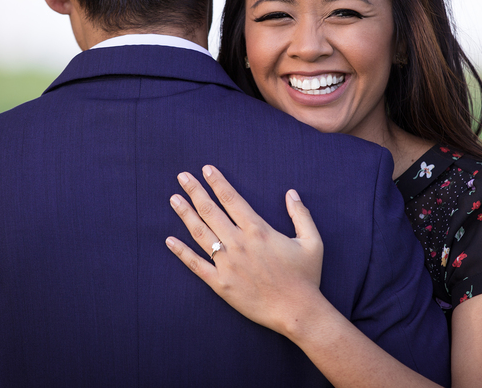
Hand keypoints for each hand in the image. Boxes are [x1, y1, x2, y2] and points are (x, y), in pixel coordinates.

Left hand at [166, 165, 325, 336]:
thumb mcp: (312, 241)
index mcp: (258, 230)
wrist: (297, 311)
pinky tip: (169, 240)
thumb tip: (291, 193)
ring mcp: (227, 264)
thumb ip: (301, 215)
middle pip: (211, 211)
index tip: (206, 170)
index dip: (217, 182)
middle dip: (195, 191)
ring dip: (186, 214)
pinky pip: (196, 265)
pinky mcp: (221, 284)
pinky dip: (181, 252)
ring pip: (200, 233)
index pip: (232, 199)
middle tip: (182, 177)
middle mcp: (239, 243)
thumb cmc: (306, 277)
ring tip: (174, 199)